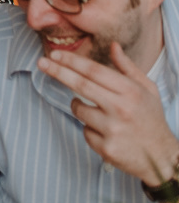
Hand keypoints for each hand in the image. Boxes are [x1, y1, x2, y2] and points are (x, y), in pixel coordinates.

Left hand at [38, 43, 178, 185]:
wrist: (162, 157)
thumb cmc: (151, 119)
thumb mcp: (147, 89)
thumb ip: (128, 67)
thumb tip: (113, 45)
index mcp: (131, 92)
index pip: (94, 71)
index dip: (72, 61)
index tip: (55, 54)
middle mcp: (121, 109)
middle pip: (80, 85)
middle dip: (57, 71)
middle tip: (41, 62)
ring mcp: (113, 129)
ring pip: (78, 109)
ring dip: (78, 106)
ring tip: (98, 112)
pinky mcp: (106, 148)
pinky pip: (85, 131)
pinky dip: (90, 129)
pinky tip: (107, 133)